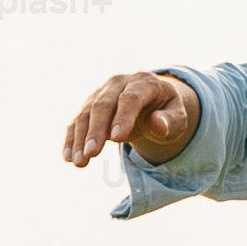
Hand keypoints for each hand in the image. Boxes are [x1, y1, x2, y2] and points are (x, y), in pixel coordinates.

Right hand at [59, 70, 198, 168]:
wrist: (152, 100)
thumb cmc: (166, 111)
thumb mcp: (178, 116)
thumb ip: (171, 120)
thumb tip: (158, 125)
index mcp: (144, 83)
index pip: (131, 98)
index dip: (124, 117)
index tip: (117, 139)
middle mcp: (119, 83)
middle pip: (103, 105)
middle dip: (96, 130)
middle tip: (91, 154)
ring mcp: (101, 92)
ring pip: (86, 113)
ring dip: (80, 138)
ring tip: (79, 162)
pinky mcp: (89, 105)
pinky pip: (77, 121)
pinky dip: (71, 139)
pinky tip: (68, 156)